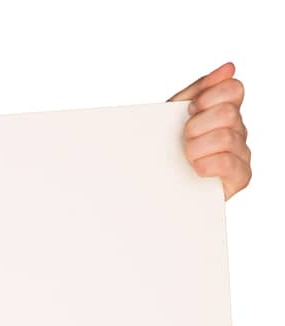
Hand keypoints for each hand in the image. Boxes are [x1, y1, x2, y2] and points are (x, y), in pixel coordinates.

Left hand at [167, 61, 250, 199]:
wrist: (154, 188)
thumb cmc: (167, 150)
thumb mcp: (176, 113)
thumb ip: (201, 88)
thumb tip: (230, 67)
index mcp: (226, 110)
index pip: (234, 89)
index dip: (208, 97)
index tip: (189, 110)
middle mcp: (238, 130)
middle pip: (228, 112)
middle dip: (197, 126)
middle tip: (184, 139)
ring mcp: (242, 153)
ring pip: (226, 137)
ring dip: (197, 148)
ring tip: (187, 158)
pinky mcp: (240, 178)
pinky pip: (229, 163)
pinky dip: (206, 165)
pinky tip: (196, 170)